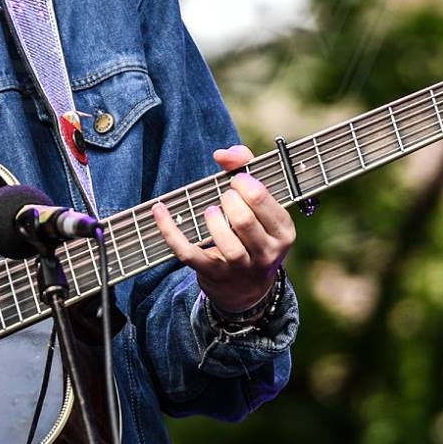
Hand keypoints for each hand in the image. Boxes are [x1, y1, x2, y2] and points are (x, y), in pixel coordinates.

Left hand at [150, 145, 295, 314]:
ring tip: (211, 212)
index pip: (261, 199)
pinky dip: (169, 230)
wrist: (248, 289)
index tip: (236, 180)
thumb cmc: (253, 233)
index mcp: (283, 232)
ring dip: (211, 218)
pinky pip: (187, 252)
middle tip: (225, 198)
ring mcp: (240, 267)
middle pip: (243, 219)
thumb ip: (247, 169)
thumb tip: (224, 154)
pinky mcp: (212, 274)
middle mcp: (267, 253)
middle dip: (228, 199)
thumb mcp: (262, 206)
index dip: (243, 182)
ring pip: (224, 240)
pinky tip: (159, 210)